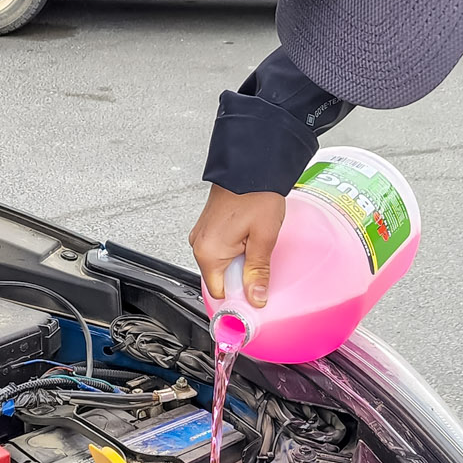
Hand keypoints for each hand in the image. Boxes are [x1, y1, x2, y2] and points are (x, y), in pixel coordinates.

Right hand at [190, 186, 285, 306]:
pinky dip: (236, 249)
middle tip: (261, 259)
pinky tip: (249, 236)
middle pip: (221, 279)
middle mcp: (199, 245)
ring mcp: (202, 235)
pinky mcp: (208, 228)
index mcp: (208, 253)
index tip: (256, 293)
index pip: (220, 293)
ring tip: (256, 242)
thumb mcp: (263, 238)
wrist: (250, 165)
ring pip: (222, 264)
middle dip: (242, 276)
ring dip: (241, 261)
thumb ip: (258, 272)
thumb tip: (257, 298)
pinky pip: (221, 250)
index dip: (240, 296)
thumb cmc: (256, 195)